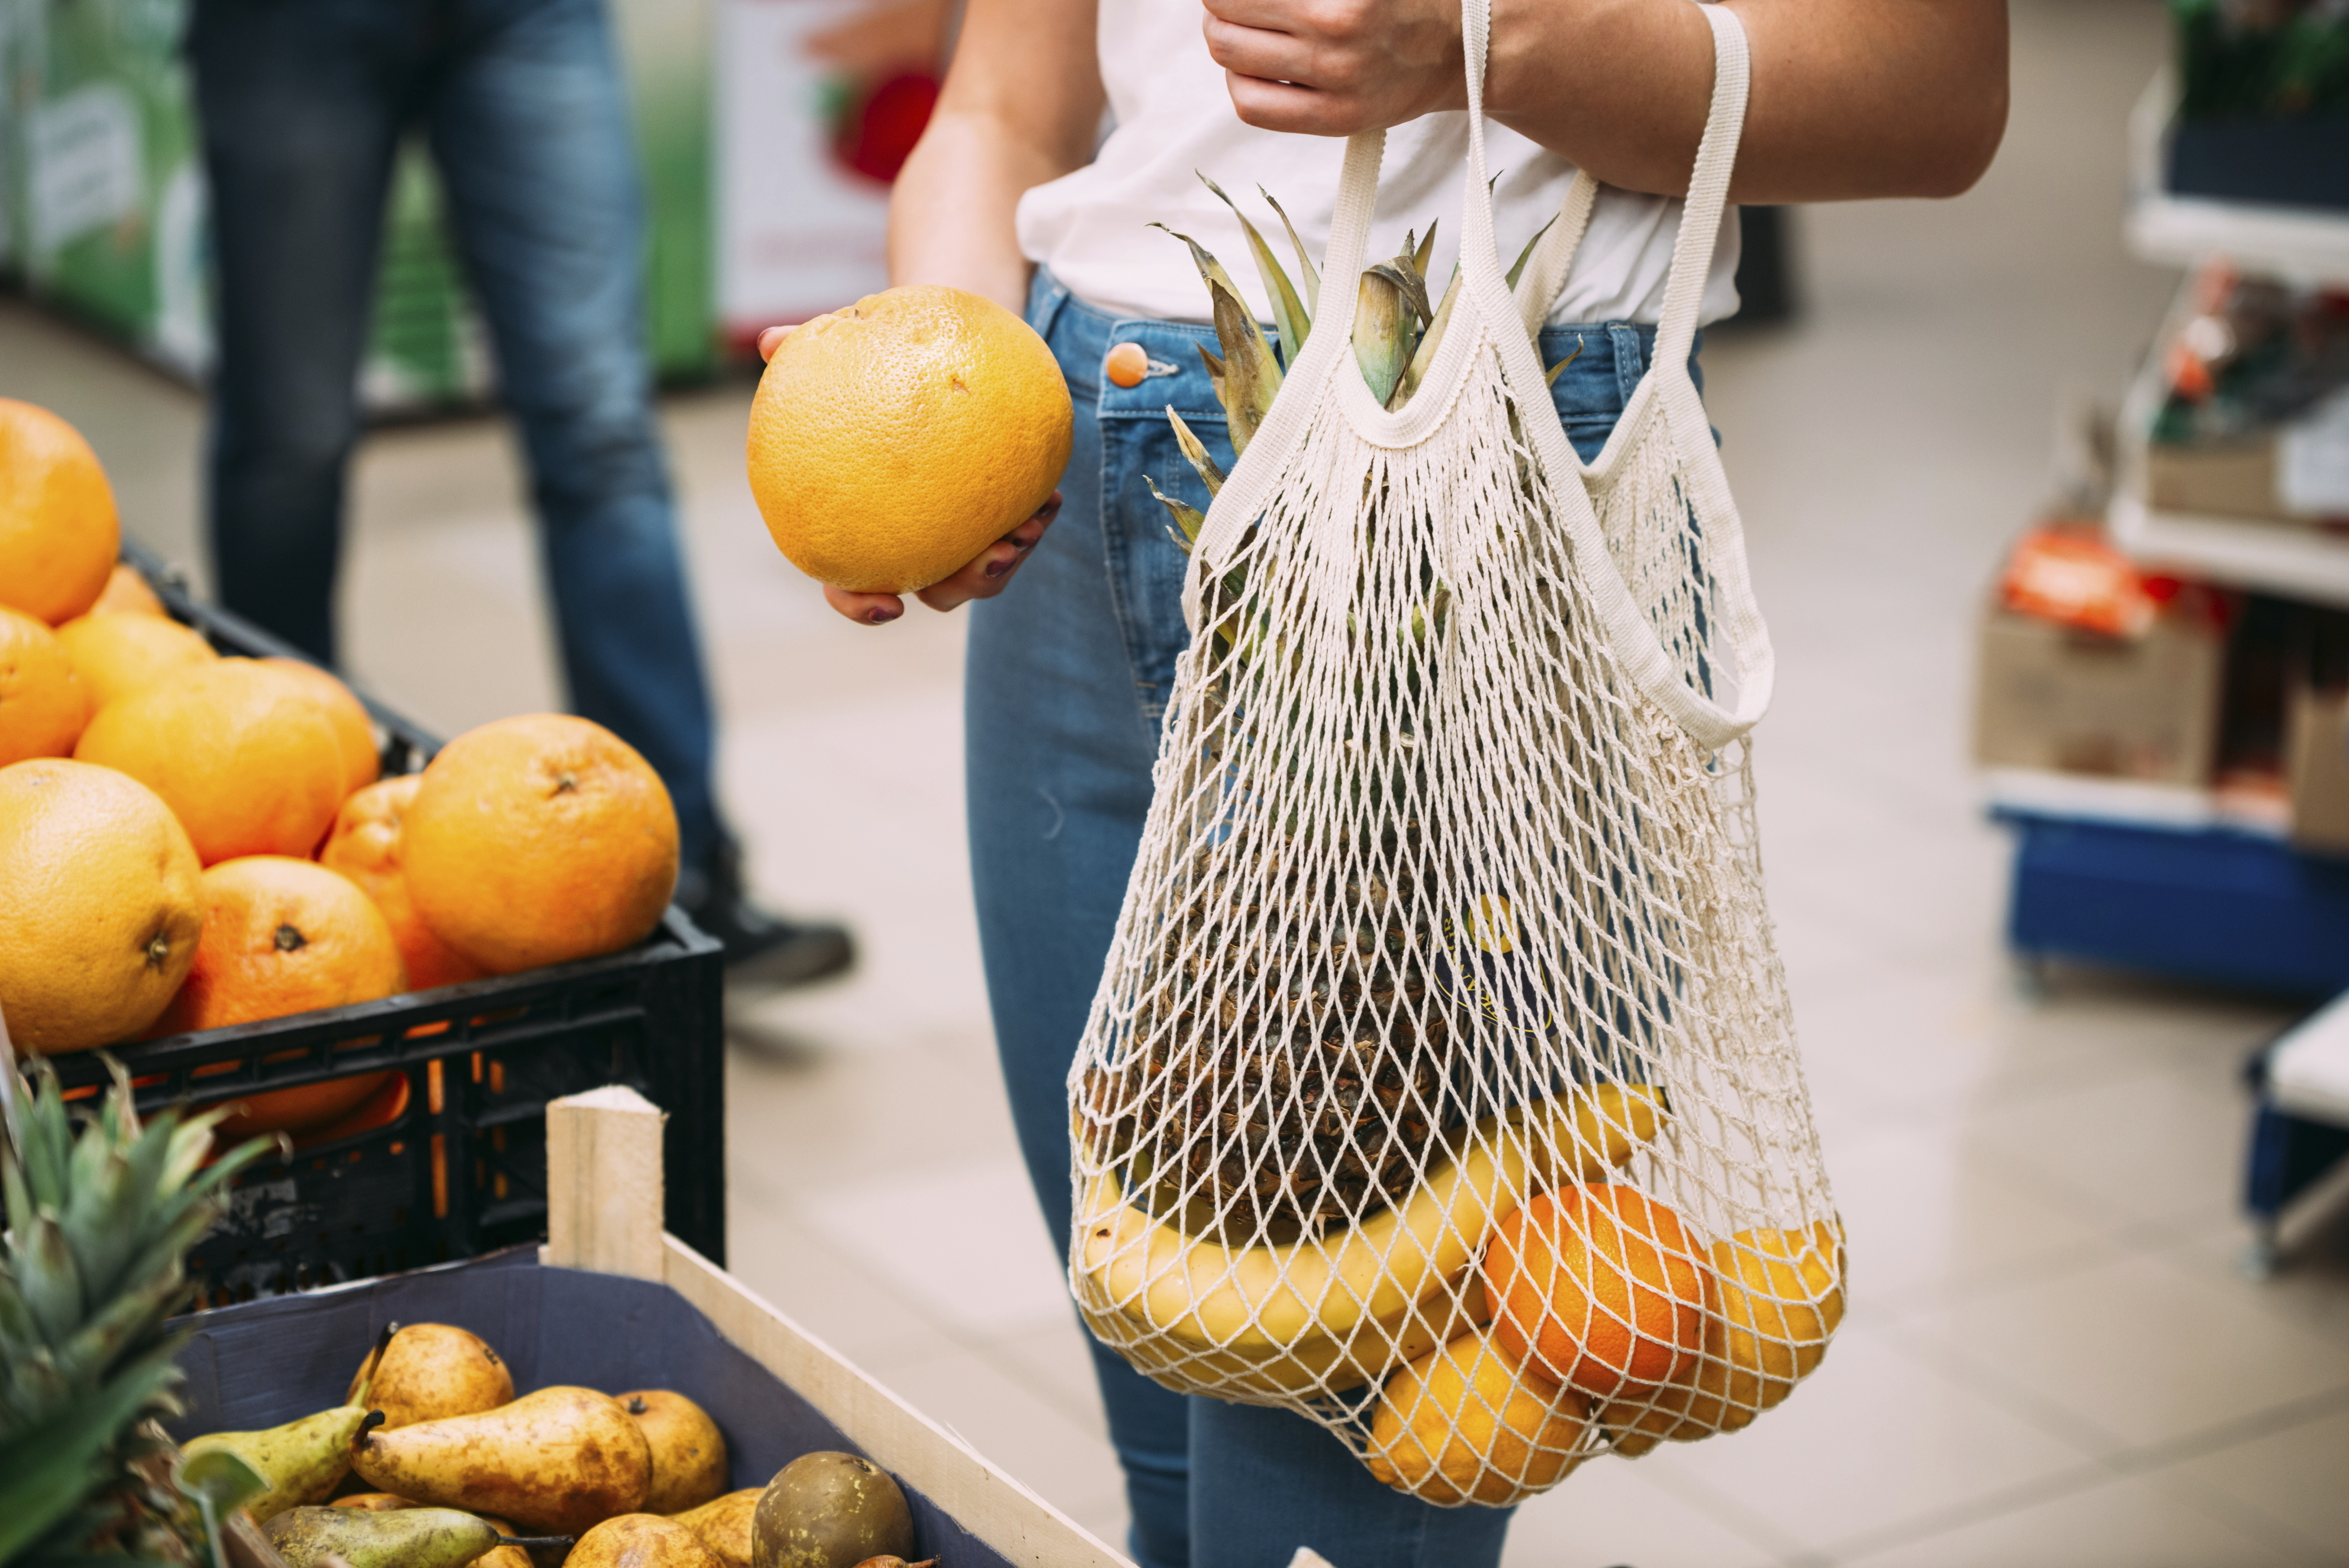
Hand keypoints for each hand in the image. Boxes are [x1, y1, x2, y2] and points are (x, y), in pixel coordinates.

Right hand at [756, 324, 1062, 626]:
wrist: (938, 355)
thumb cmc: (878, 362)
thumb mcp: (846, 351)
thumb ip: (807, 351)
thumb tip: (767, 340)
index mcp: (863, 529)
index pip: (850, 583)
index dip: (861, 606)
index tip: (889, 608)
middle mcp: (913, 542)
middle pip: (938, 590)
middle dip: (967, 583)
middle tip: (991, 557)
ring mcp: (959, 533)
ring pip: (985, 572)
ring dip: (1010, 557)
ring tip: (1028, 525)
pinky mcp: (998, 513)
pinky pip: (1018, 530)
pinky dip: (1035, 519)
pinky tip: (1049, 497)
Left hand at [1201, 0, 1464, 136]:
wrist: (1461, 50)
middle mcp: (1336, 30)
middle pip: (1226, 9)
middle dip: (1220, 1)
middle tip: (1233, 1)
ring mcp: (1334, 81)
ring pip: (1230, 54)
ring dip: (1223, 35)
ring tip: (1240, 28)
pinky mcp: (1333, 120)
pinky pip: (1251, 105)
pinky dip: (1238, 81)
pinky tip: (1253, 68)